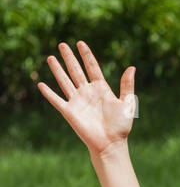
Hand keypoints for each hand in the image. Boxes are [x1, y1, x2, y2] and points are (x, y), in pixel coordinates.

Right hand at [37, 41, 135, 156]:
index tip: (80, 43)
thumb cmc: (121, 127)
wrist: (111, 144)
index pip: (92, 67)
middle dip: (69, 57)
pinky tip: (41, 84)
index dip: (86, 55)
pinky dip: (49, 93)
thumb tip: (132, 67)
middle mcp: (87, 92)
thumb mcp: (127, 104)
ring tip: (51, 58)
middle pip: (76, 70)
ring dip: (57, 70)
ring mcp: (77, 101)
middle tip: (62, 44)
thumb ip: (127, 86)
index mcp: (101, 88)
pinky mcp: (69, 112)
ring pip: (65, 81)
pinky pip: (57, 100)